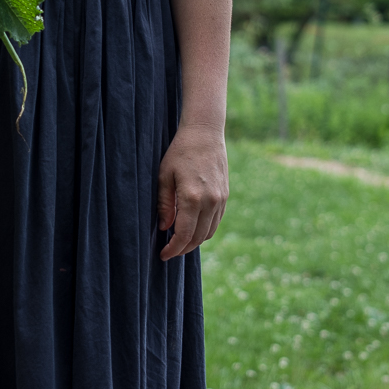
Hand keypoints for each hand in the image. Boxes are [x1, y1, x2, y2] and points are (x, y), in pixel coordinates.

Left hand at [157, 123, 228, 260]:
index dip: (173, 249)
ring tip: (179, 242)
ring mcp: (220, 199)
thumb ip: (165, 204)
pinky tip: (192, 229)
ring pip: (209, 232)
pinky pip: (216, 222)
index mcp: (193, 198)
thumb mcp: (164, 176)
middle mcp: (210, 201)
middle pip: (198, 238)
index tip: (163, 255)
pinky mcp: (225, 196)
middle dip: (183, 249)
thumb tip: (165, 228)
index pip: (184, 235)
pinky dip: (204, 230)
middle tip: (169, 251)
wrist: (205, 133)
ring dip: (194, 242)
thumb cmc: (180, 152)